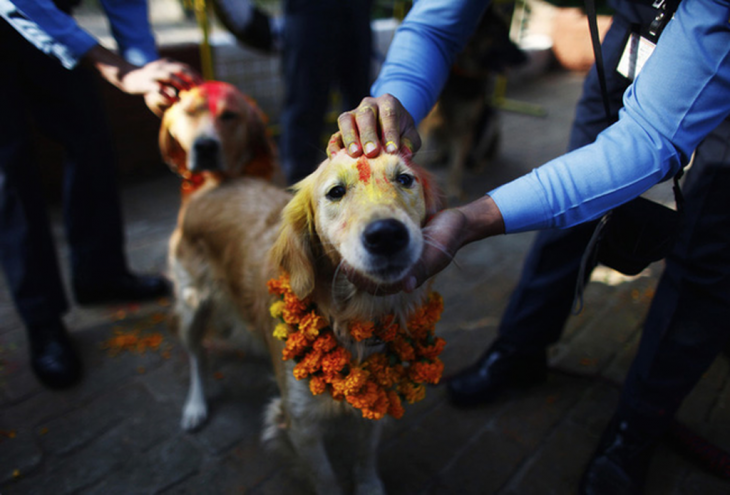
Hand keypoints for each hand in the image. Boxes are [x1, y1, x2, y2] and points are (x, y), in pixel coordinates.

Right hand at [121, 58, 201, 115]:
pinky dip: (167, 94)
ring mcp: (153, 74)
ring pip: (169, 75)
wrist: (128, 77)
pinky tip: (174, 101)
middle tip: (200, 88)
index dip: (196, 75)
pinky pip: (158, 88)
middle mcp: (161, 66)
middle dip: (192, 78)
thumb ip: (175, 78)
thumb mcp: (163, 75)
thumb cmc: (150, 80)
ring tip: (189, 92)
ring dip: (181, 84)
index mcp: (167, 63)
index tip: (204, 84)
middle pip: (180, 69)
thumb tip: (192, 87)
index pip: (185, 67)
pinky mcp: (146, 83)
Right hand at [328, 94, 421, 157]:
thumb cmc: (401, 133)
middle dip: (368, 135)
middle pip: (365, 114)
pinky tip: (337, 158)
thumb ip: (410, 142)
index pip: (389, 114)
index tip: (393, 150)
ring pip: (346, 120)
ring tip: (355, 154)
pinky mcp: (341, 129)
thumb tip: (405, 153)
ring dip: (350, 137)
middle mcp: (368, 105)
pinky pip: (335, 135)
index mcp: (388, 103)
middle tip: (372, 153)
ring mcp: (352, 115)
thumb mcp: (410, 135)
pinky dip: (334, 146)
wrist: (388, 131)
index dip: (390, 132)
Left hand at [344, 196, 505, 294]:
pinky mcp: (395, 244)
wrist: (457, 221)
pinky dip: (363, 245)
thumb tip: (406, 286)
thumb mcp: (435, 253)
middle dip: (355, 271)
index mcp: (407, 276)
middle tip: (340, 259)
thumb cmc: (447, 237)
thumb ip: (421, 269)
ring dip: (357, 259)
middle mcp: (399, 269)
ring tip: (341, 247)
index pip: (378, 286)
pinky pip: (376, 250)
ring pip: (371, 264)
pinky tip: (354, 235)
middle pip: (370, 278)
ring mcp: (397, 257)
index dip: (362, 281)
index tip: (347, 268)